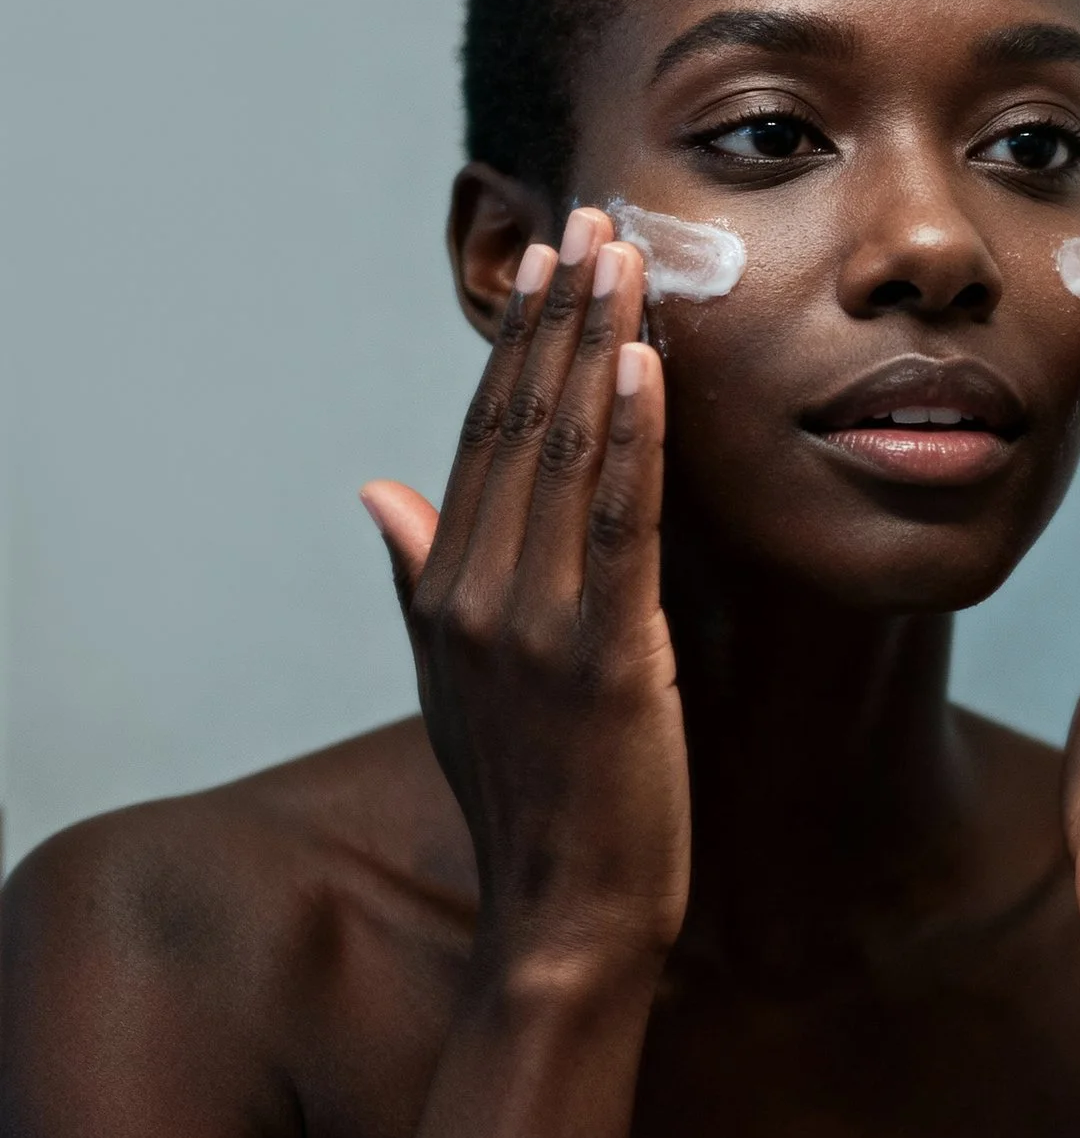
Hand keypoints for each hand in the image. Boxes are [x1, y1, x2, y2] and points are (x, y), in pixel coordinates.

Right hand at [360, 207, 688, 973]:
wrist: (568, 915)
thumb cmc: (533, 797)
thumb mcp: (455, 680)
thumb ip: (417, 577)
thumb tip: (374, 486)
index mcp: (446, 592)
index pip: (483, 438)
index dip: (517, 344)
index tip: (547, 262)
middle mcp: (476, 596)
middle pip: (520, 425)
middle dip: (561, 318)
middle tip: (596, 222)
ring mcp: (534, 625)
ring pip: (566, 455)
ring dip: (599, 347)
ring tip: (627, 259)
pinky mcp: (606, 656)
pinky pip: (621, 524)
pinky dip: (631, 439)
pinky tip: (647, 367)